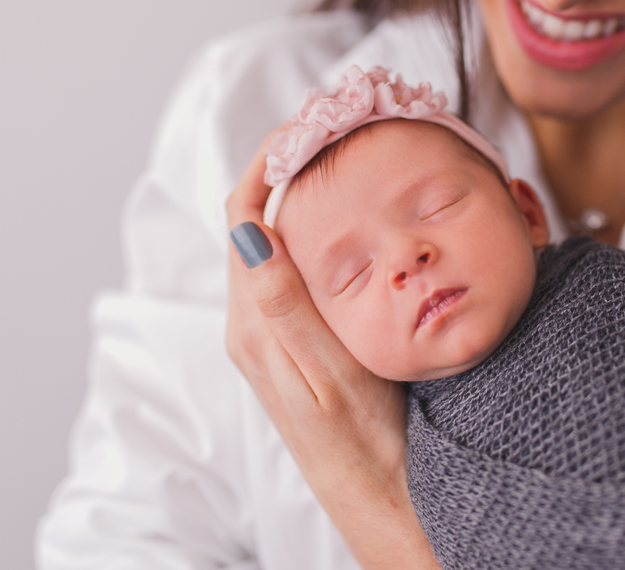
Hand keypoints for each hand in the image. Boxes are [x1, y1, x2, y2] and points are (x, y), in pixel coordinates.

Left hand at [224, 129, 438, 569]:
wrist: (382, 498)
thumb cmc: (364, 443)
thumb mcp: (329, 373)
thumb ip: (286, 305)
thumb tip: (247, 230)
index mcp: (256, 324)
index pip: (243, 217)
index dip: (268, 163)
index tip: (307, 126)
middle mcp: (255, 324)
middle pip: (256, 223)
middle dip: (286, 170)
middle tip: (336, 130)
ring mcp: (274, 334)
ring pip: (277, 244)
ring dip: (301, 198)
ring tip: (347, 161)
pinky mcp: (296, 343)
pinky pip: (294, 270)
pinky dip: (317, 233)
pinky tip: (353, 225)